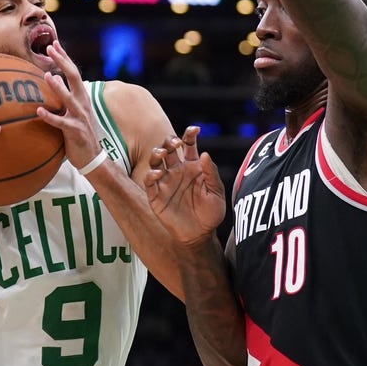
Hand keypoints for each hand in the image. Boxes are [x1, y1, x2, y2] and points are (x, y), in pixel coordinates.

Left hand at [35, 39, 105, 168]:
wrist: (92, 157)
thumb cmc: (79, 134)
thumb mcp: (73, 112)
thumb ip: (65, 97)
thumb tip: (53, 80)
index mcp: (82, 97)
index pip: (73, 72)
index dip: (64, 58)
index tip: (54, 44)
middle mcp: (83, 104)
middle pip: (74, 78)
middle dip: (62, 62)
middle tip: (50, 48)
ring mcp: (80, 117)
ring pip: (69, 99)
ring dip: (58, 87)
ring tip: (48, 76)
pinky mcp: (75, 131)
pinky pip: (61, 123)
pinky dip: (50, 116)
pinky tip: (39, 111)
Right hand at [145, 126, 226, 245]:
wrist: (201, 235)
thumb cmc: (211, 214)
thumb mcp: (216, 193)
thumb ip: (211, 174)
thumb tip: (205, 154)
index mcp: (192, 166)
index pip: (188, 145)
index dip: (189, 135)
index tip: (194, 130)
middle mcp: (177, 171)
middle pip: (168, 149)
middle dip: (169, 141)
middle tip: (175, 143)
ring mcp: (165, 182)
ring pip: (155, 161)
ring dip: (156, 154)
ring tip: (162, 153)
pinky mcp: (156, 196)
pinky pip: (149, 182)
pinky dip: (150, 175)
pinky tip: (157, 174)